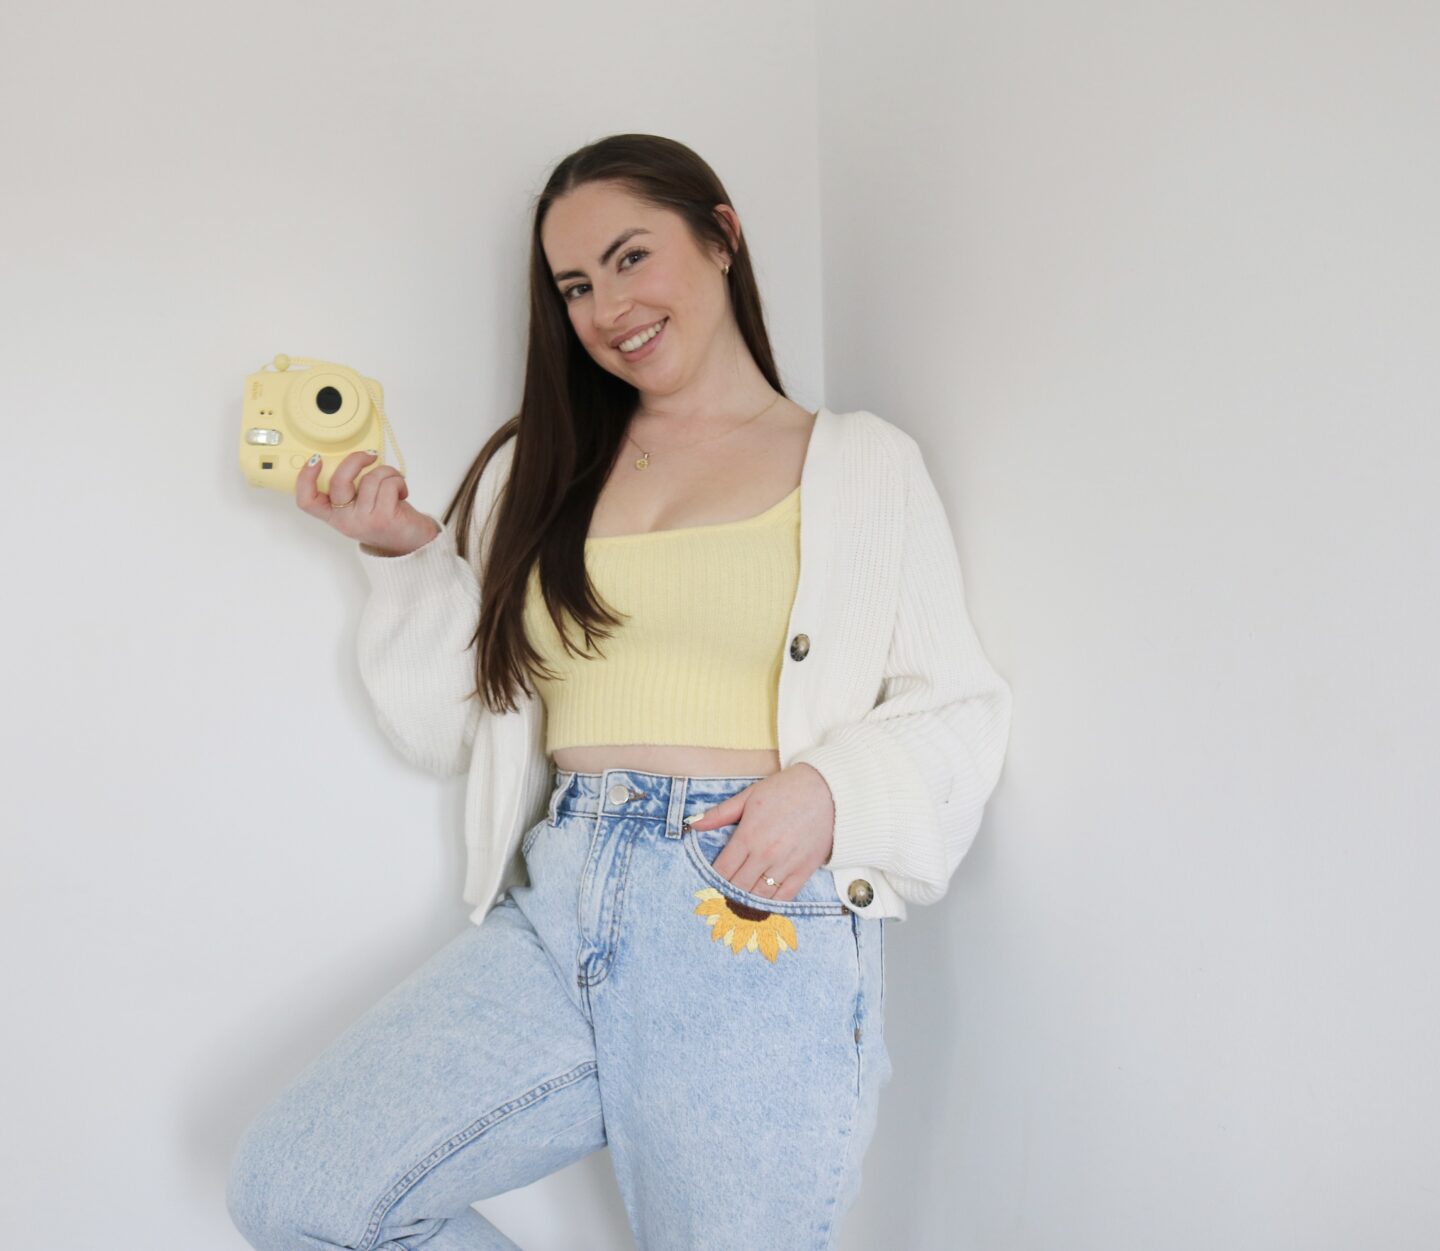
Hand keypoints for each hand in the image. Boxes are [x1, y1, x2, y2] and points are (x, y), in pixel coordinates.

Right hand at [295, 450, 439, 555]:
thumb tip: (352, 458)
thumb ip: (351, 488)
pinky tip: (402, 493)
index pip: (307, 501)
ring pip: (370, 478)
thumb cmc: (387, 517)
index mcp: (335, 515)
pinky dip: (399, 482)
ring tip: (394, 483)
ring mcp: (364, 520)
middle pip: (338, 481)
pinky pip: (389, 484)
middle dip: (355, 460)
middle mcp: (346, 520)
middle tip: (369, 455)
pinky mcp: (384, 518)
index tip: (316, 459)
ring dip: (387, 472)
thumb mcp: (361, 505)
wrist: (413, 541)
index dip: (305, 478)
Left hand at [686, 763, 834, 903]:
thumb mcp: (749, 795)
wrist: (829, 790)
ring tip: (734, 912)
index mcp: (748, 835)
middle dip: (725, 897)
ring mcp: (786, 865)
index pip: (722, 870)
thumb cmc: (787, 790)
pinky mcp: (804, 871)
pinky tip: (760, 910)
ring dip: (745, 906)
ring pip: (758, 896)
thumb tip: (694, 824)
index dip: (711, 882)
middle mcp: (765, 854)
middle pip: (737, 887)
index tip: (706, 888)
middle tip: (716, 906)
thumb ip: (720, 813)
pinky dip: (770, 907)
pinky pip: (784, 898)